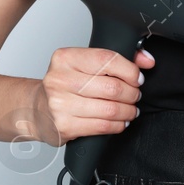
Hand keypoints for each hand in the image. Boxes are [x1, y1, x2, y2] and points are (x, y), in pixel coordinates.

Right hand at [31, 46, 154, 145]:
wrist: (37, 109)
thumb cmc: (64, 85)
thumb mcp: (83, 65)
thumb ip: (115, 59)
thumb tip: (146, 60)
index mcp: (65, 58)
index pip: (106, 59)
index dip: (129, 70)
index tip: (137, 77)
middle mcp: (60, 79)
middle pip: (112, 87)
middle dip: (132, 93)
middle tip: (134, 95)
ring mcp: (60, 104)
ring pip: (110, 109)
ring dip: (128, 111)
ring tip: (130, 109)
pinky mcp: (65, 126)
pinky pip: (103, 126)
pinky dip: (118, 125)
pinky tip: (120, 121)